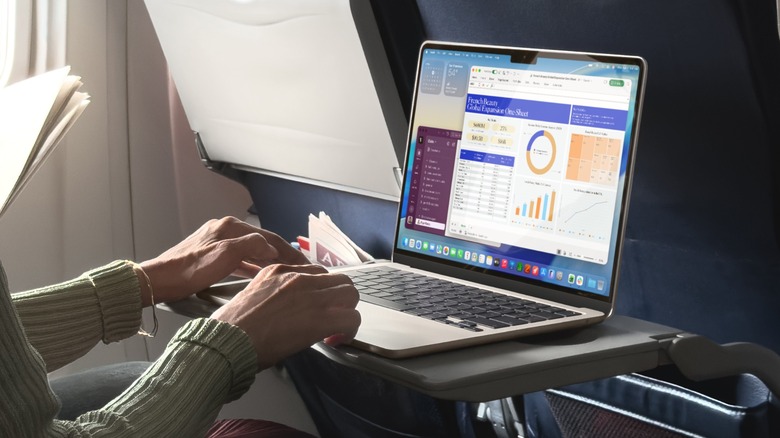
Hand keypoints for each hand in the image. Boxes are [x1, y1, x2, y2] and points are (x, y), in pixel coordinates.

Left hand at [138, 216, 308, 305]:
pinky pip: (239, 258)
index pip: (268, 236)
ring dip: (268, 260)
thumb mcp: (225, 256)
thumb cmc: (190, 271)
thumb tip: (270, 247)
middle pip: (260, 241)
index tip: (305, 263)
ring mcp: (216, 242)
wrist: (158, 281)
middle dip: (281, 254)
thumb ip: (252, 247)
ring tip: (285, 271)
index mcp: (230, 227)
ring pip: (250, 250)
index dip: (289, 250)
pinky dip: (253, 264)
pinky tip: (259, 273)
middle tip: (300, 268)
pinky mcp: (209, 255)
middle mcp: (224, 230)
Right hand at [211, 264, 360, 369]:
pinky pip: (350, 318)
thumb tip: (289, 307)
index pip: (317, 273)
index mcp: (279, 270)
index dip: (322, 292)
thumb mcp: (252, 295)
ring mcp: (310, 296)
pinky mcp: (319, 318)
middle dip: (341, 299)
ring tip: (336, 329)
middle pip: (340, 280)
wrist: (228, 341)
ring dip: (347, 312)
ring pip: (350, 294)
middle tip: (333, 317)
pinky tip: (336, 340)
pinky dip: (349, 331)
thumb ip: (275, 293)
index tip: (318, 306)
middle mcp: (297, 278)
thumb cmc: (233, 327)